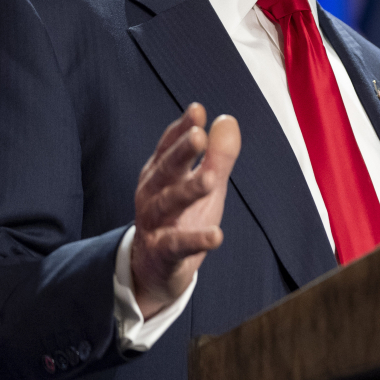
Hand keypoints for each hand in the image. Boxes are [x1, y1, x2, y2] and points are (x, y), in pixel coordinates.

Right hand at [131, 103, 239, 318]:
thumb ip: (217, 155)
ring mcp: (154, 224)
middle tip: (198, 136)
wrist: (155, 269)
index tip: (197, 110)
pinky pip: (178, 245)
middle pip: (166, 170)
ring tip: (211, 179)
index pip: (169, 146)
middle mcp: (152, 194)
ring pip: (168, 204)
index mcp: (160, 174)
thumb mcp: (204, 184)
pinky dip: (196, 240)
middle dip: (181, 152)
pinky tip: (217, 235)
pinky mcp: (162, 253)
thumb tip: (227, 120)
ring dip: (188, 190)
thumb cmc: (182, 217)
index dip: (182, 128)